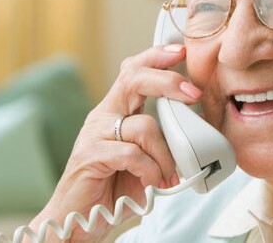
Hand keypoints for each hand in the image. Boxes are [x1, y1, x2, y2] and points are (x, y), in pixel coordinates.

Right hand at [28, 44, 201, 241]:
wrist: (77, 221)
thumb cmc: (111, 189)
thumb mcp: (142, 158)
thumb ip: (159, 140)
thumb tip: (195, 132)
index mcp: (115, 111)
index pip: (133, 70)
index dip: (156, 57)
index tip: (181, 51)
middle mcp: (103, 116)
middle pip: (134, 79)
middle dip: (168, 81)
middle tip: (193, 95)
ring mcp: (95, 135)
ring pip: (143, 125)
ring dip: (166, 154)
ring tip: (170, 176)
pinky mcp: (90, 156)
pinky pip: (132, 153)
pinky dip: (150, 169)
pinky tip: (152, 183)